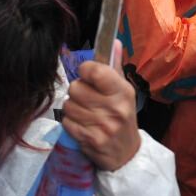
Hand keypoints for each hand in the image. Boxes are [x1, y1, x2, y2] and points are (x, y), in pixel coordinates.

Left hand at [61, 42, 141, 171]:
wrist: (127, 153)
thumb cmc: (123, 117)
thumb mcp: (124, 91)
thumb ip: (115, 66)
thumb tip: (114, 41)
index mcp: (122, 91)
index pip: (94, 70)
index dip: (85, 71)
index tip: (88, 76)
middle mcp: (114, 108)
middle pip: (75, 88)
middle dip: (77, 93)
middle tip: (88, 100)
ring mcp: (103, 126)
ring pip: (68, 106)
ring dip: (73, 109)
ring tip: (86, 114)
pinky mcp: (92, 141)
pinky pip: (67, 123)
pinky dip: (71, 124)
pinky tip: (83, 127)